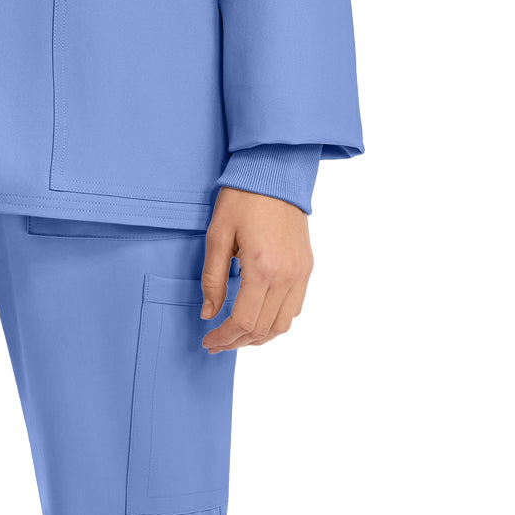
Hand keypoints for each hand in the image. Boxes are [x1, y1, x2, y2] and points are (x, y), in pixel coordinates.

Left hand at [198, 185, 312, 352]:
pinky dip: (276, 321)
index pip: (244, 322)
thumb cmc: (242, 198)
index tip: (208, 341)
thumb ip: (213, 278)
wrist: (275, 171)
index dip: (224, 338)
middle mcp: (287, 277)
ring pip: (283, 325)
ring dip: (259, 336)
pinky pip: (295, 308)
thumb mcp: (217, 234)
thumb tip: (209, 313)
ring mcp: (301, 274)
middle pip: (264, 329)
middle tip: (217, 342)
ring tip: (236, 335)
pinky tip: (259, 316)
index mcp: (262, 269)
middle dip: (237, 342)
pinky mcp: (307, 267)